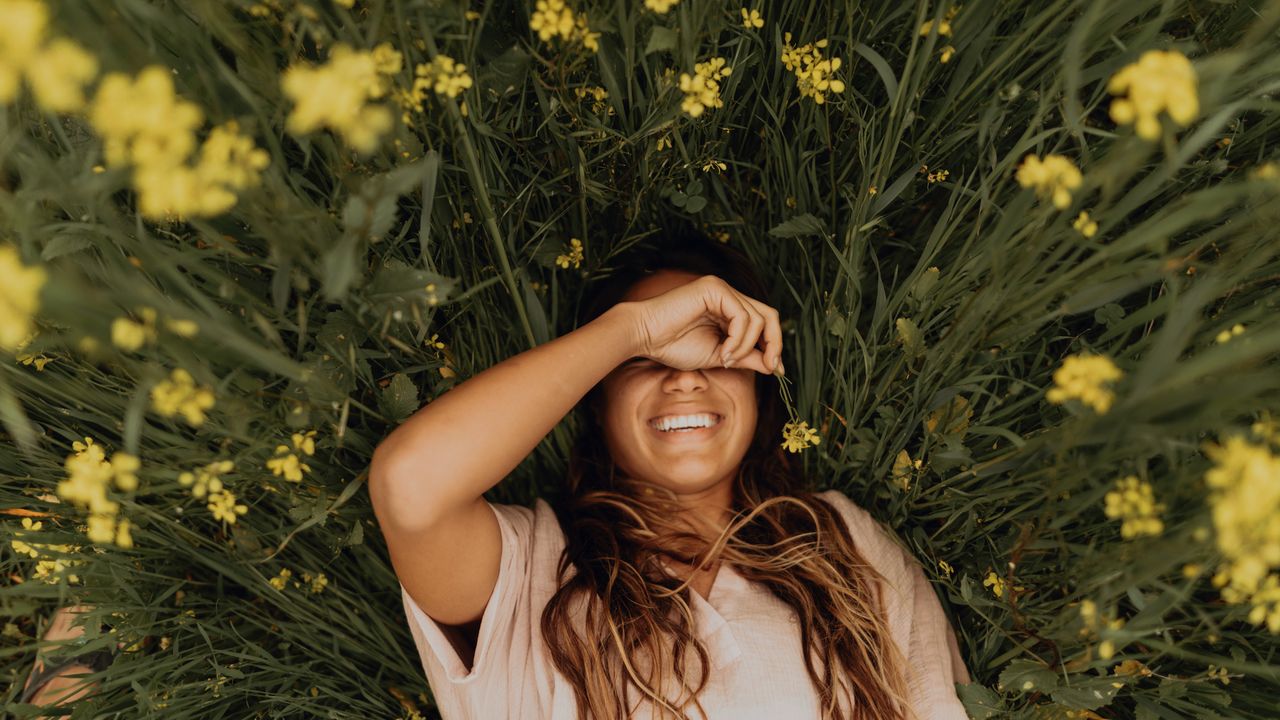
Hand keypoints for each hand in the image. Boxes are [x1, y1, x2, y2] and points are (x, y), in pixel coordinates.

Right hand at [626, 275, 783, 375]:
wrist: (644, 337)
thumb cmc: (673, 346)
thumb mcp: (719, 356)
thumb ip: (746, 357)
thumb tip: (774, 366)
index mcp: (728, 308)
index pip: (763, 321)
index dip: (774, 344)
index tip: (776, 370)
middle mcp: (728, 295)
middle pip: (769, 315)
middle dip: (774, 343)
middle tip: (769, 367)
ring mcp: (721, 289)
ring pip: (758, 317)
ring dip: (747, 346)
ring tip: (727, 359)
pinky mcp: (714, 288)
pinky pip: (742, 316)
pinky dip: (738, 339)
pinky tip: (723, 352)